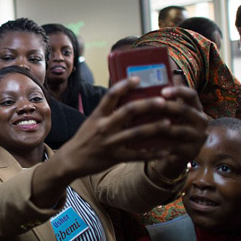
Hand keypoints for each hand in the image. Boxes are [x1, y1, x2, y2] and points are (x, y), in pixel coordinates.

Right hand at [57, 77, 181, 178]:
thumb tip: (126, 99)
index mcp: (98, 115)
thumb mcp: (92, 121)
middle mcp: (104, 127)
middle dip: (147, 105)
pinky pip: (137, 155)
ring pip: (136, 133)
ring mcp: (110, 142)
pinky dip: (152, 153)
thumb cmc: (84, 138)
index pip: (111, 95)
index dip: (124, 85)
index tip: (138, 79)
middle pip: (128, 111)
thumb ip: (107, 112)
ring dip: (154, 127)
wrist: (71, 160)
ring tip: (168, 123)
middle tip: (163, 101)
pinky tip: (165, 151)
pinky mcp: (115, 157)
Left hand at [147, 85, 207, 180]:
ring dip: (161, 127)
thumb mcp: (172, 117)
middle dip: (166, 107)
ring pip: (179, 130)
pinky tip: (146, 144)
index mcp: (196, 108)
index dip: (178, 91)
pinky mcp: (192, 152)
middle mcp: (201, 121)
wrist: (178, 156)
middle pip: (184, 110)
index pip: (192, 95)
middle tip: (149, 106)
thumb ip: (163, 105)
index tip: (163, 91)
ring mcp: (198, 137)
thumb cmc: (171, 130)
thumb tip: (141, 92)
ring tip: (144, 125)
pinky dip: (160, 145)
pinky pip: (174, 147)